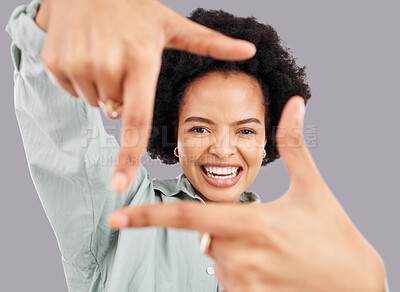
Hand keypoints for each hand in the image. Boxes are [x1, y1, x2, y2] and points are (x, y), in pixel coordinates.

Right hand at [35, 0, 255, 192]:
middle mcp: (107, 66)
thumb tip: (250, 51)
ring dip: (102, 86)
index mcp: (141, 62)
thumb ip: (212, 43)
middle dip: (123, 94)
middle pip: (116, 111)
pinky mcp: (55, 62)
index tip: (118, 184)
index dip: (128, 156)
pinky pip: (73, 91)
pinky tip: (87, 51)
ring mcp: (77, 63)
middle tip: (124, 60)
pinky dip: (80, 79)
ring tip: (105, 53)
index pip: (137, 120)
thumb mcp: (173, 25)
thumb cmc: (136, 8)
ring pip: (95, 102)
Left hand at [109, 96, 385, 291]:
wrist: (357, 285)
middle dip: (220, 230)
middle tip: (259, 231)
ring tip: (273, 252)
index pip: (185, 216)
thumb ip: (294, 145)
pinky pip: (230, 283)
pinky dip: (241, 272)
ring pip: (217, 261)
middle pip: (205, 238)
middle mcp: (240, 257)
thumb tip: (295, 106)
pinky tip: (272, 269)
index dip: (146, 216)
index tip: (116, 217)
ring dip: (234, 252)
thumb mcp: (313, 188)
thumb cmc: (335, 236)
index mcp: (249, 223)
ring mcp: (244, 285)